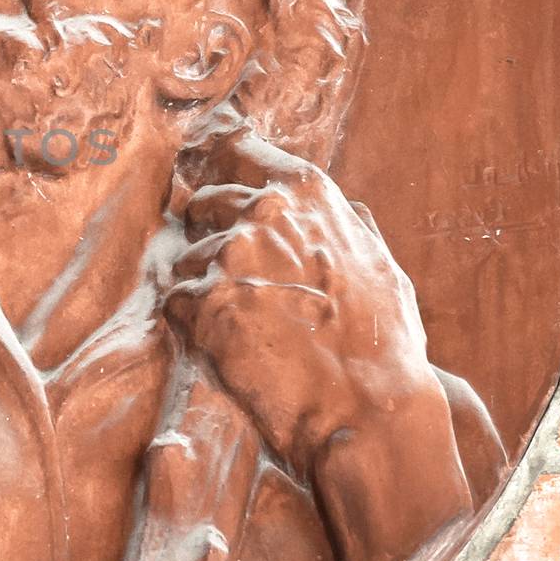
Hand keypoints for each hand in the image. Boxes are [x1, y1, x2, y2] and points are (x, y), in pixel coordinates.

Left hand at [164, 126, 437, 474]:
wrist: (368, 411)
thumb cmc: (383, 344)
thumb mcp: (382, 268)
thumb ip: (352, 228)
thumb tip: (348, 208)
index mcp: (305, 193)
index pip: (239, 149)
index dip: (218, 158)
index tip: (203, 160)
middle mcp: (261, 212)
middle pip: (203, 203)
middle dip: (210, 234)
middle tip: (235, 279)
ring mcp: (228, 256)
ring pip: (186, 259)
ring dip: (202, 287)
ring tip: (246, 328)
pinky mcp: (201, 303)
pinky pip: (175, 303)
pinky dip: (192, 325)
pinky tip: (229, 348)